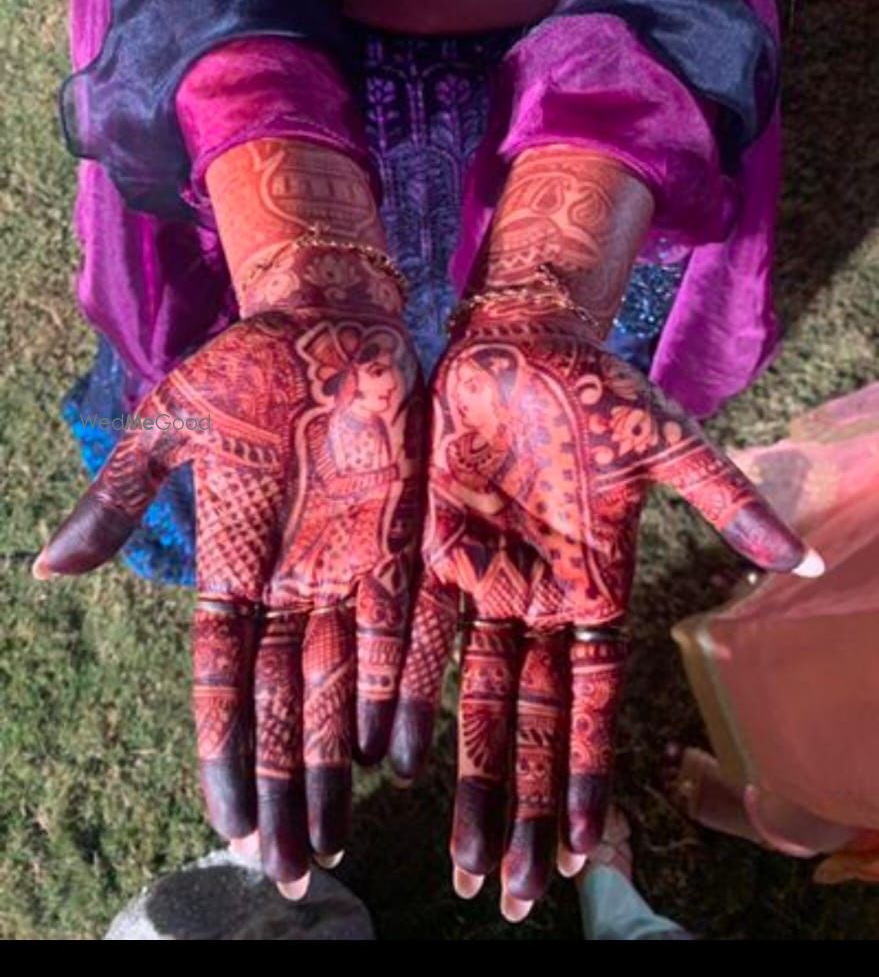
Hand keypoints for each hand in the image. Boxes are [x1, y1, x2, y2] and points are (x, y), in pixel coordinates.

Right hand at [36, 305, 422, 893]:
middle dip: (286, 788)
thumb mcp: (171, 430)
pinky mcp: (406, 543)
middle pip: (286, 707)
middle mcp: (292, 587)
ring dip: (336, 765)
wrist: (328, 322)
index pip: (225, 685)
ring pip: (342, 687)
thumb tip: (44, 569)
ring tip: (340, 841)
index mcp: (232, 569)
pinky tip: (395, 759)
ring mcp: (350, 570)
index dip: (226, 756)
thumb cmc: (246, 368)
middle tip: (295, 873)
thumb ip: (120, 499)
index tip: (229, 829)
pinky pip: (404, 632)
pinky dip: (399, 694)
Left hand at [390, 307, 818, 918]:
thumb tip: (808, 557)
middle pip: (526, 719)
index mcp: (593, 586)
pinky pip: (410, 631)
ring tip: (457, 855)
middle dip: (519, 802)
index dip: (586, 772)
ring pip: (468, 694)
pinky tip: (388, 760)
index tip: (581, 850)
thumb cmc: (600, 391)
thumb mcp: (669, 447)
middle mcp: (534, 599)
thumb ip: (726, 504)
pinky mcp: (425, 549)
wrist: (520, 342)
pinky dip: (401, 695)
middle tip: (503, 891)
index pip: (591, 700)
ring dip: (464, 775)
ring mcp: (478, 579)